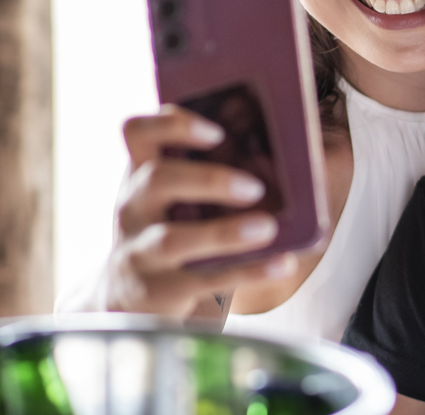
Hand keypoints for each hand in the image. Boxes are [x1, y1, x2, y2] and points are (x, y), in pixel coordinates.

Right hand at [100, 105, 296, 317]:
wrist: (131, 300)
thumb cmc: (173, 231)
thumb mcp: (175, 198)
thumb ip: (210, 171)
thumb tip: (293, 144)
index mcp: (142, 174)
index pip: (138, 132)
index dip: (172, 125)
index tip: (217, 132)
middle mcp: (134, 209)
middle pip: (157, 179)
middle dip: (209, 179)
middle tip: (255, 188)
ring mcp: (139, 253)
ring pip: (172, 239)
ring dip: (223, 232)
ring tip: (267, 228)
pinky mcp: (157, 292)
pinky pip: (202, 281)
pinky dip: (247, 272)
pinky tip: (281, 263)